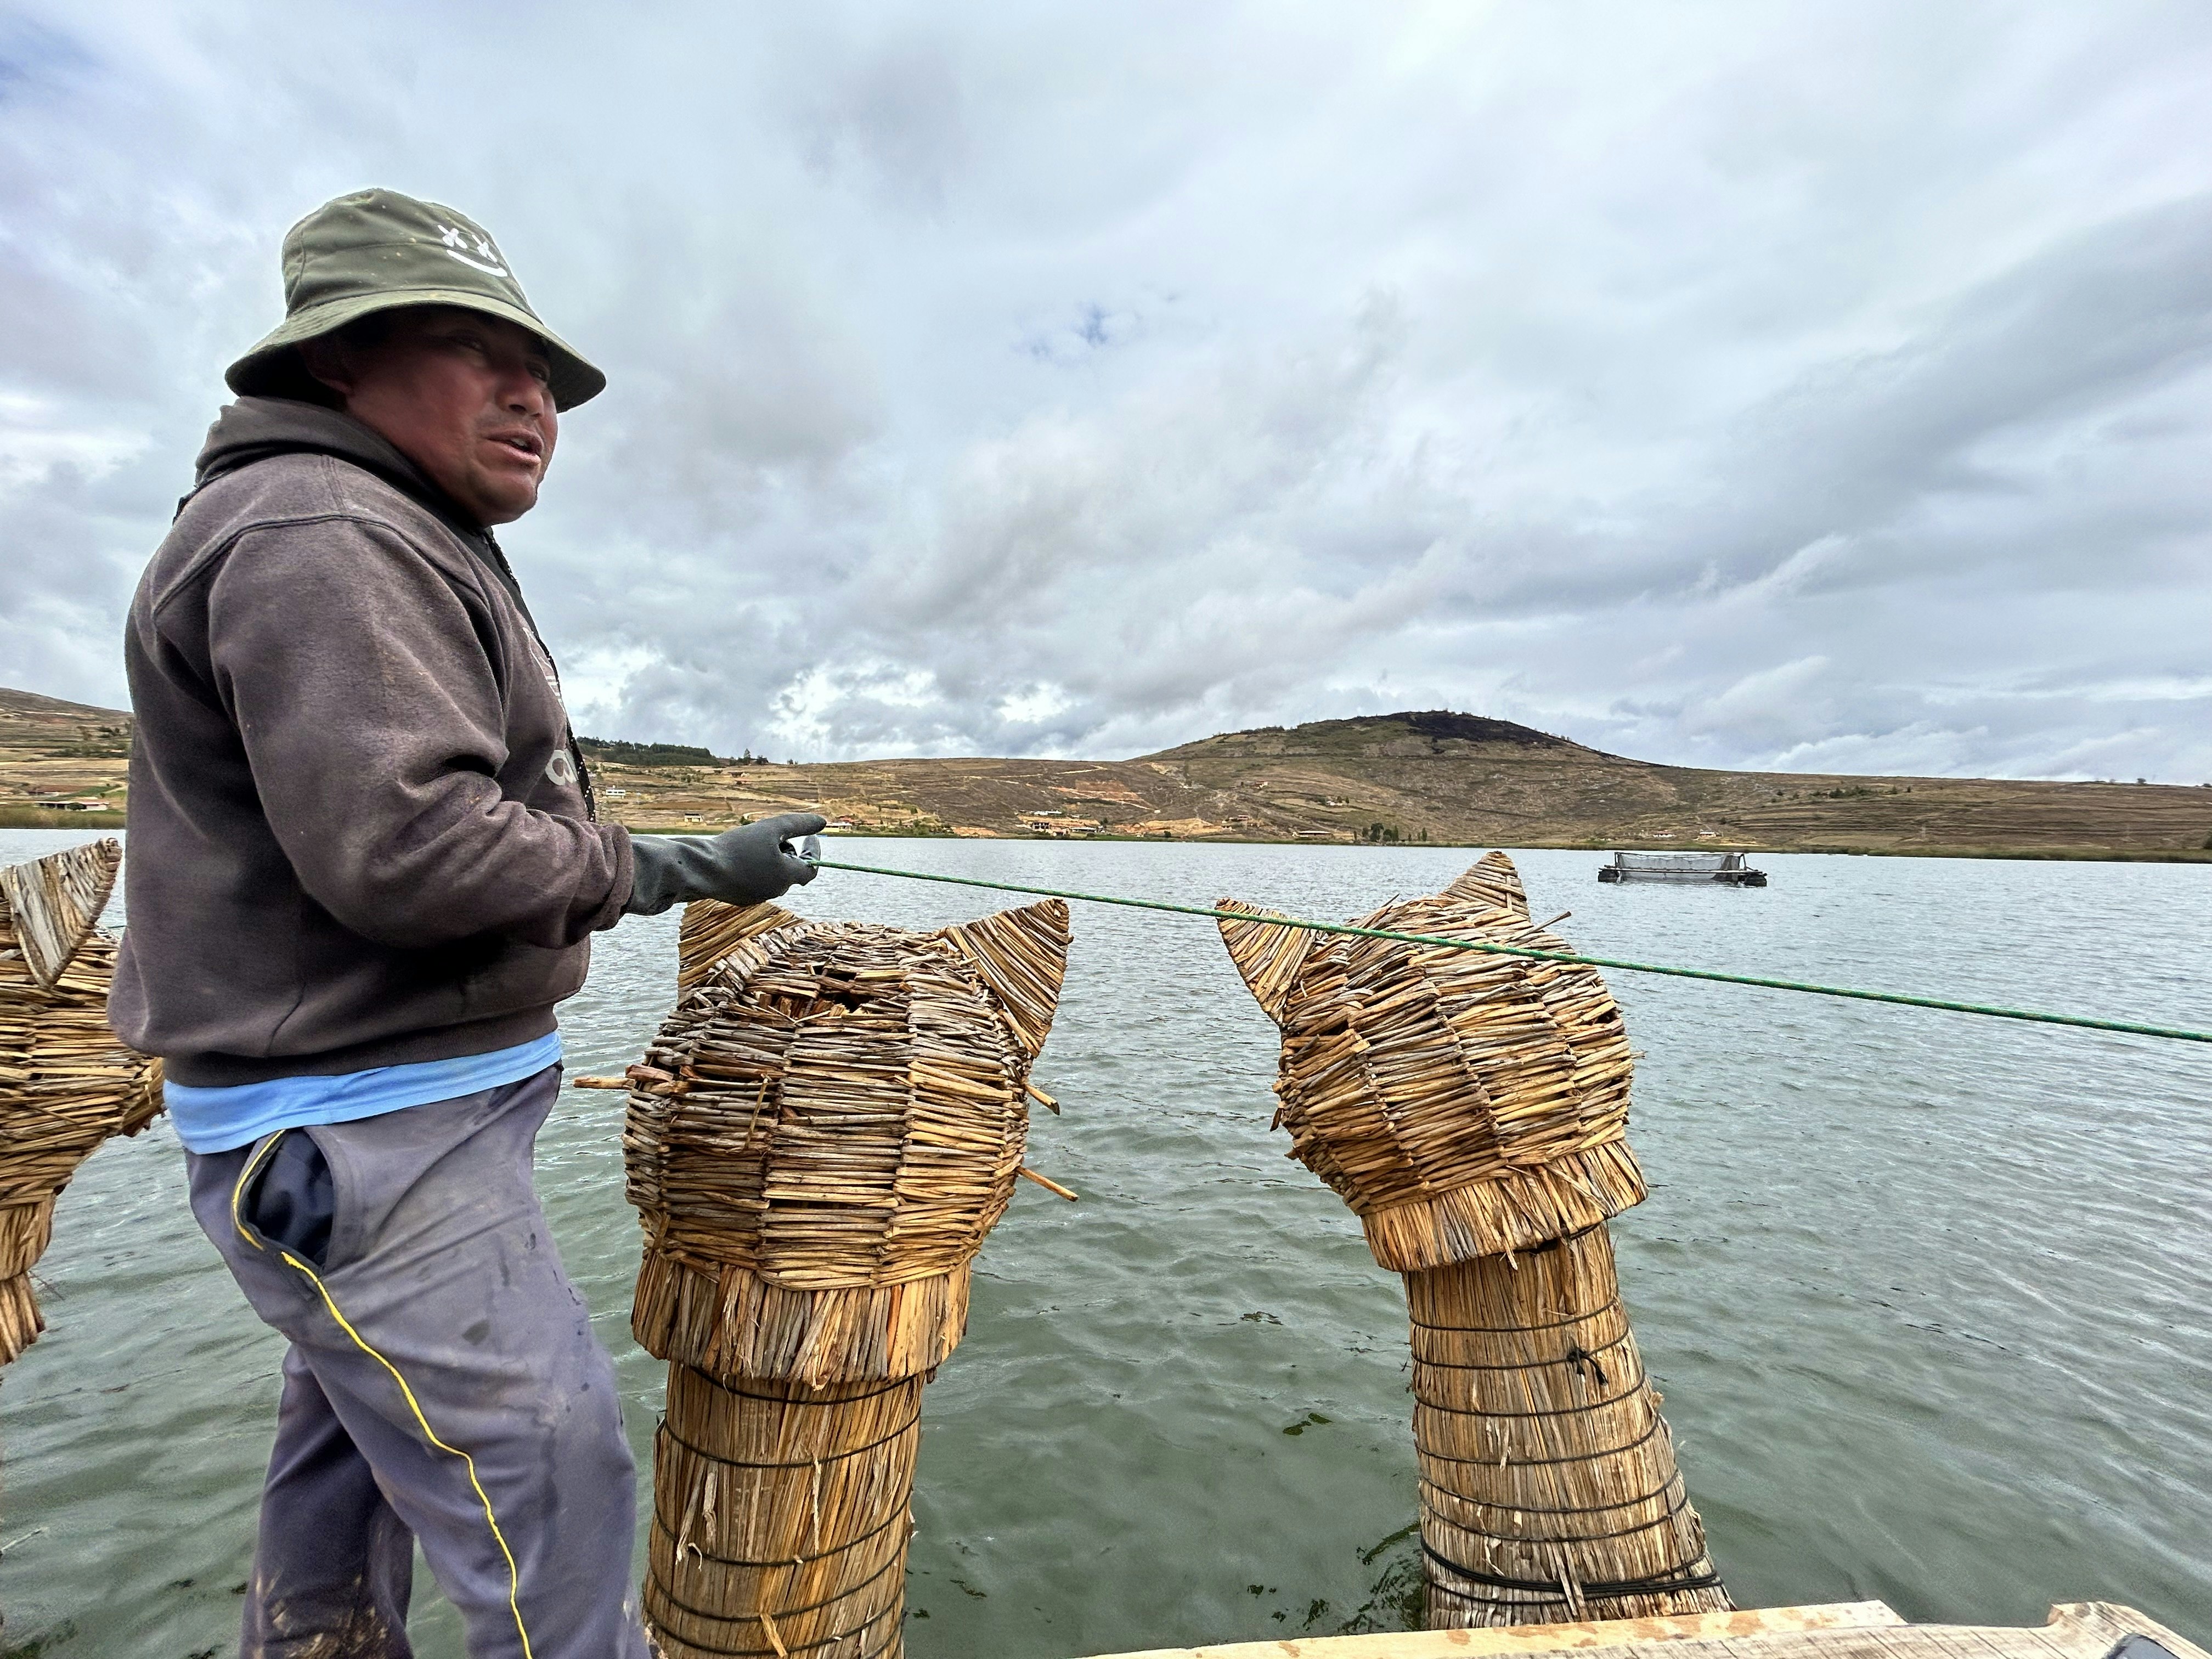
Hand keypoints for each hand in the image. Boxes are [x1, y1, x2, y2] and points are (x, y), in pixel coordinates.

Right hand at [623, 813, 826, 915]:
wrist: (699, 870)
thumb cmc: (737, 848)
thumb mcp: (771, 828)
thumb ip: (798, 824)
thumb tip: (823, 821)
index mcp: (785, 877)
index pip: (811, 868)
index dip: (814, 851)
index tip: (811, 835)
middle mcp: (774, 891)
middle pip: (791, 870)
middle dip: (788, 851)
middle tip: (775, 833)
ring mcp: (755, 897)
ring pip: (772, 874)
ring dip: (771, 858)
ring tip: (754, 841)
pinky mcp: (739, 897)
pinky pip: (755, 880)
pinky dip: (755, 866)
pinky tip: (739, 853)